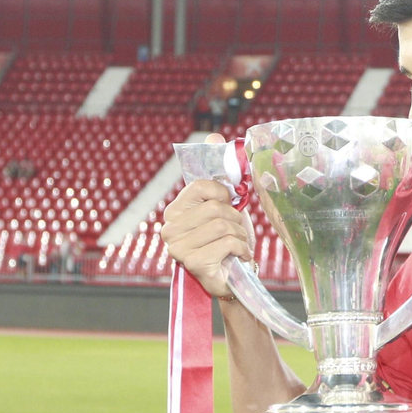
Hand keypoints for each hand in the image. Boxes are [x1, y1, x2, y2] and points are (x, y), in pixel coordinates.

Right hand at [160, 139, 255, 298]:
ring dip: (240, 235)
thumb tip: (213, 136)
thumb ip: (218, 172)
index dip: (223, 194)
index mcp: (175, 211)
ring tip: (237, 244)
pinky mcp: (193, 263)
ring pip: (223, 224)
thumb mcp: (225, 204)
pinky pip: (228, 242)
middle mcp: (169, 229)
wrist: (234, 277)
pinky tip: (238, 257)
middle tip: (236, 231)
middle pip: (215, 207)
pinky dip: (242, 249)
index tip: (228, 206)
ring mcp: (178, 248)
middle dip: (235, 219)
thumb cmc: (227, 239)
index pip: (201, 186)